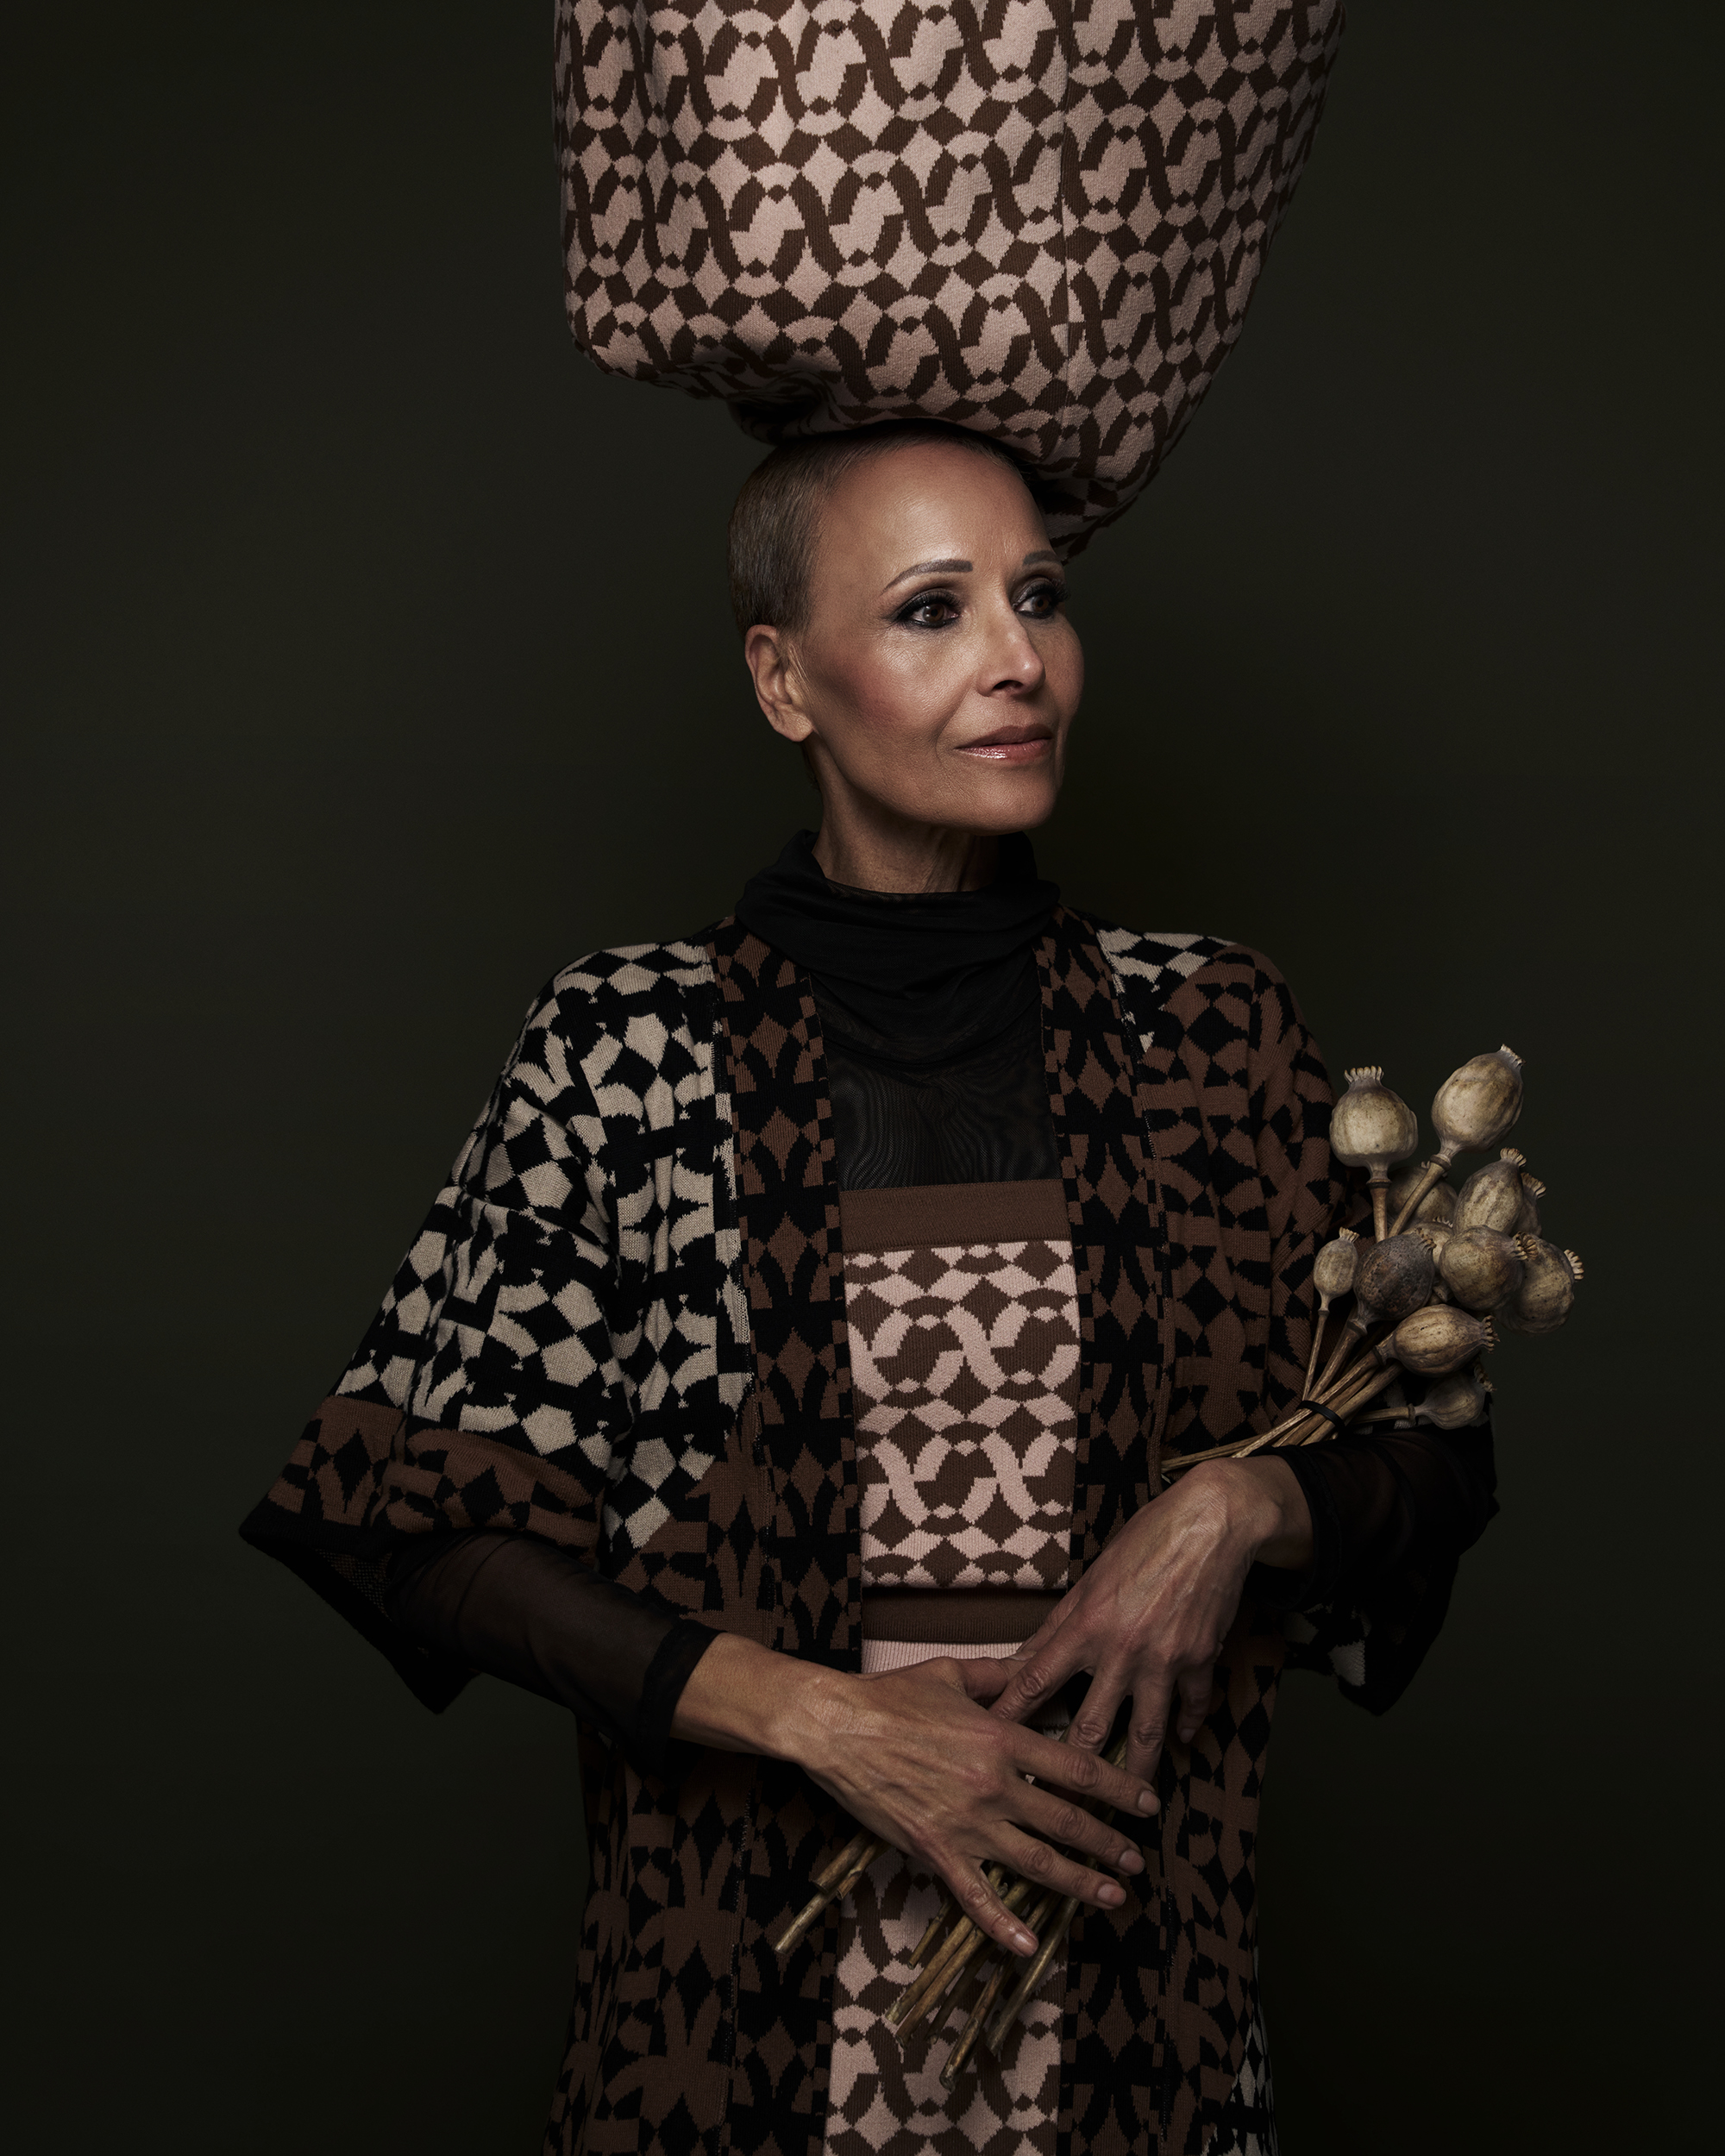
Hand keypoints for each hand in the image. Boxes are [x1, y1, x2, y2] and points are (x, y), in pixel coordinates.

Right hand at [673, 1637, 1156, 1956]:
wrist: (835, 1727)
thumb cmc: (890, 1696)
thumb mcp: (951, 1673)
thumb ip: (998, 1674)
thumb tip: (1029, 1668)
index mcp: (1002, 1737)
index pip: (1077, 1768)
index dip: (1118, 1789)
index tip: (1146, 1803)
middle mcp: (993, 1784)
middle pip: (1067, 1820)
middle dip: (1109, 1843)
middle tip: (1137, 1859)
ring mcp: (966, 1823)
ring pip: (1036, 1862)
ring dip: (1080, 1882)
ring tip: (1113, 1896)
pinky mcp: (935, 1850)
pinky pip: (975, 1896)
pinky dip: (1003, 1924)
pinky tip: (1031, 1945)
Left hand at [987, 1458, 1313, 1782]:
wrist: (1210, 1522)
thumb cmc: (1145, 1539)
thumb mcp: (1093, 1577)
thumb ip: (1061, 1622)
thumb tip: (1026, 1656)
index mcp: (1086, 1623)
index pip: (1037, 1679)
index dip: (1012, 1714)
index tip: (990, 1744)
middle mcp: (1122, 1648)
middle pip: (1091, 1724)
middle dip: (1072, 1771)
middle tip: (1057, 1805)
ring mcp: (1164, 1659)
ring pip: (1145, 1732)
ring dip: (1134, 1772)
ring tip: (1125, 1804)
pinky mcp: (1201, 1660)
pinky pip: (1192, 1706)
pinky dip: (1188, 1726)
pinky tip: (1182, 1744)